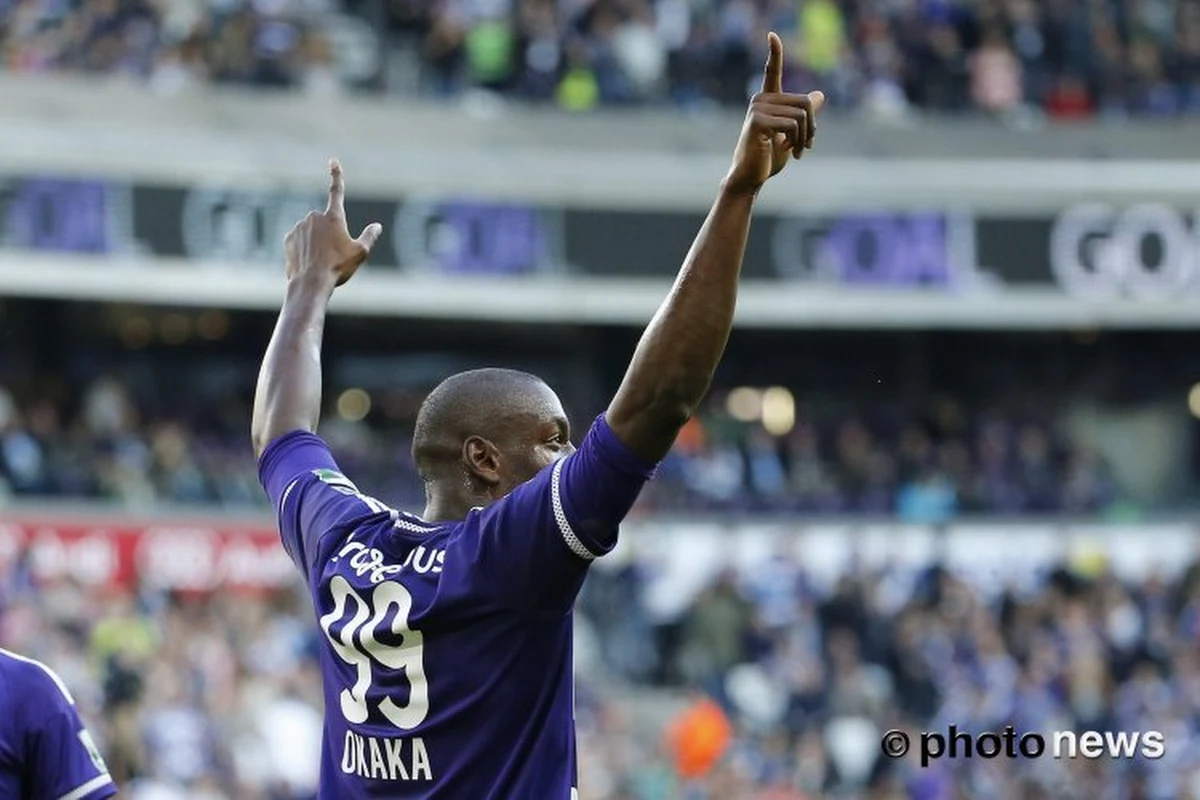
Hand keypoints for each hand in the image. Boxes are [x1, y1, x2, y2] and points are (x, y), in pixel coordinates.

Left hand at [284, 159, 382, 287]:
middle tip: (334, 254)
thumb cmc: (338, 268)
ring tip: (321, 262)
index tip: (333, 161)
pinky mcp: (289, 238)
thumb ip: (369, 237)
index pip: (336, 191)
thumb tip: (377, 226)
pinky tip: (308, 263)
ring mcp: (299, 227)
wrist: (311, 283)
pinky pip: (299, 241)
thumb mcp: (360, 253)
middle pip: (325, 222)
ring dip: (316, 243)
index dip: (336, 175)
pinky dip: (304, 249)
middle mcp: (314, 217)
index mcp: (334, 217)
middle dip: (329, 234)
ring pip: (311, 232)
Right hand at [724, 32, 824, 196]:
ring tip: (798, 151)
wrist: (751, 177)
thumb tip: (819, 95)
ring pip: (802, 114)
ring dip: (806, 137)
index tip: (772, 35)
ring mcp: (758, 109)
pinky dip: (797, 140)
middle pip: (805, 102)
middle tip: (808, 146)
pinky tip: (787, 150)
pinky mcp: (759, 121)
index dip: (774, 52)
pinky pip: (793, 124)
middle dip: (813, 126)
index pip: (771, 71)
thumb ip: (803, 114)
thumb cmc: (769, 156)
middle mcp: (760, 100)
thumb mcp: (792, 134)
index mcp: (767, 100)